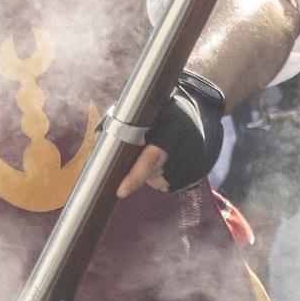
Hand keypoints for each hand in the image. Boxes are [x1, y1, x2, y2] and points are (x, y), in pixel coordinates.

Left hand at [115, 72, 226, 196]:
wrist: (201, 111)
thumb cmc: (163, 110)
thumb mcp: (144, 109)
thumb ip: (118, 122)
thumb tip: (98, 142)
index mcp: (172, 127)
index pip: (153, 158)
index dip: (135, 176)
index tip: (120, 191)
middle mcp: (188, 144)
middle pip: (156, 173)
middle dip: (140, 173)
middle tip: (133, 161)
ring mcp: (197, 160)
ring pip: (163, 182)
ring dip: (152, 176)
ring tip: (153, 154)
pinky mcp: (200, 171)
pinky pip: (173, 185)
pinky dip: (163, 178)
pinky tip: (165, 162)